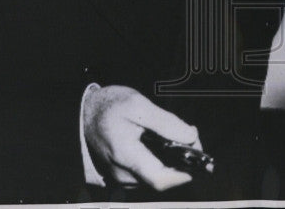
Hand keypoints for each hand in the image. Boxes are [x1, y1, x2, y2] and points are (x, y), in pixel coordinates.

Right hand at [83, 85, 201, 190]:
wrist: (83, 113)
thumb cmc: (109, 107)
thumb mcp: (138, 105)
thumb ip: (167, 123)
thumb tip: (191, 137)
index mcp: (126, 156)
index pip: (161, 179)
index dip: (185, 173)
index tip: (201, 158)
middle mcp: (122, 174)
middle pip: (162, 179)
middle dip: (182, 162)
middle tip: (191, 137)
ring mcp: (120, 177)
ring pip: (156, 177)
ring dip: (171, 161)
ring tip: (176, 137)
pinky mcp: (121, 175)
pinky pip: (147, 174)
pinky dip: (160, 161)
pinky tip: (162, 144)